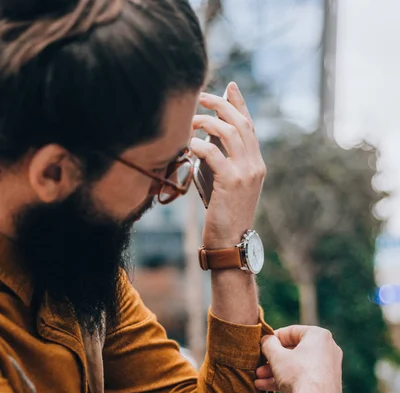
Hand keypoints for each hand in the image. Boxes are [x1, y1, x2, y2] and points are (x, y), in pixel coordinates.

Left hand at [191, 82, 265, 248]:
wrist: (230, 240)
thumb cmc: (222, 213)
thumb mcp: (225, 182)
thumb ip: (221, 159)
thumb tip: (205, 138)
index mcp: (256, 163)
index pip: (249, 125)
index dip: (239, 103)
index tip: (229, 86)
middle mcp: (255, 164)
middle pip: (240, 123)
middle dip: (221, 105)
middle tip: (201, 96)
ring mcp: (246, 173)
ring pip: (231, 133)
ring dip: (208, 122)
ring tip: (192, 122)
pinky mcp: (232, 182)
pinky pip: (215, 154)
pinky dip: (201, 145)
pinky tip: (190, 145)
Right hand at [257, 326, 342, 392]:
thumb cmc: (298, 375)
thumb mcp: (276, 356)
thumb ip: (268, 344)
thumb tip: (266, 340)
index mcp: (319, 336)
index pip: (291, 332)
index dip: (273, 338)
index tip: (262, 345)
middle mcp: (328, 349)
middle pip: (294, 351)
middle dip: (273, 360)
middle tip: (259, 365)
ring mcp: (329, 368)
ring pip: (297, 366)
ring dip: (276, 372)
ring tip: (259, 379)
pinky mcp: (327, 385)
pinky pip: (304, 378)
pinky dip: (287, 381)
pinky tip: (266, 387)